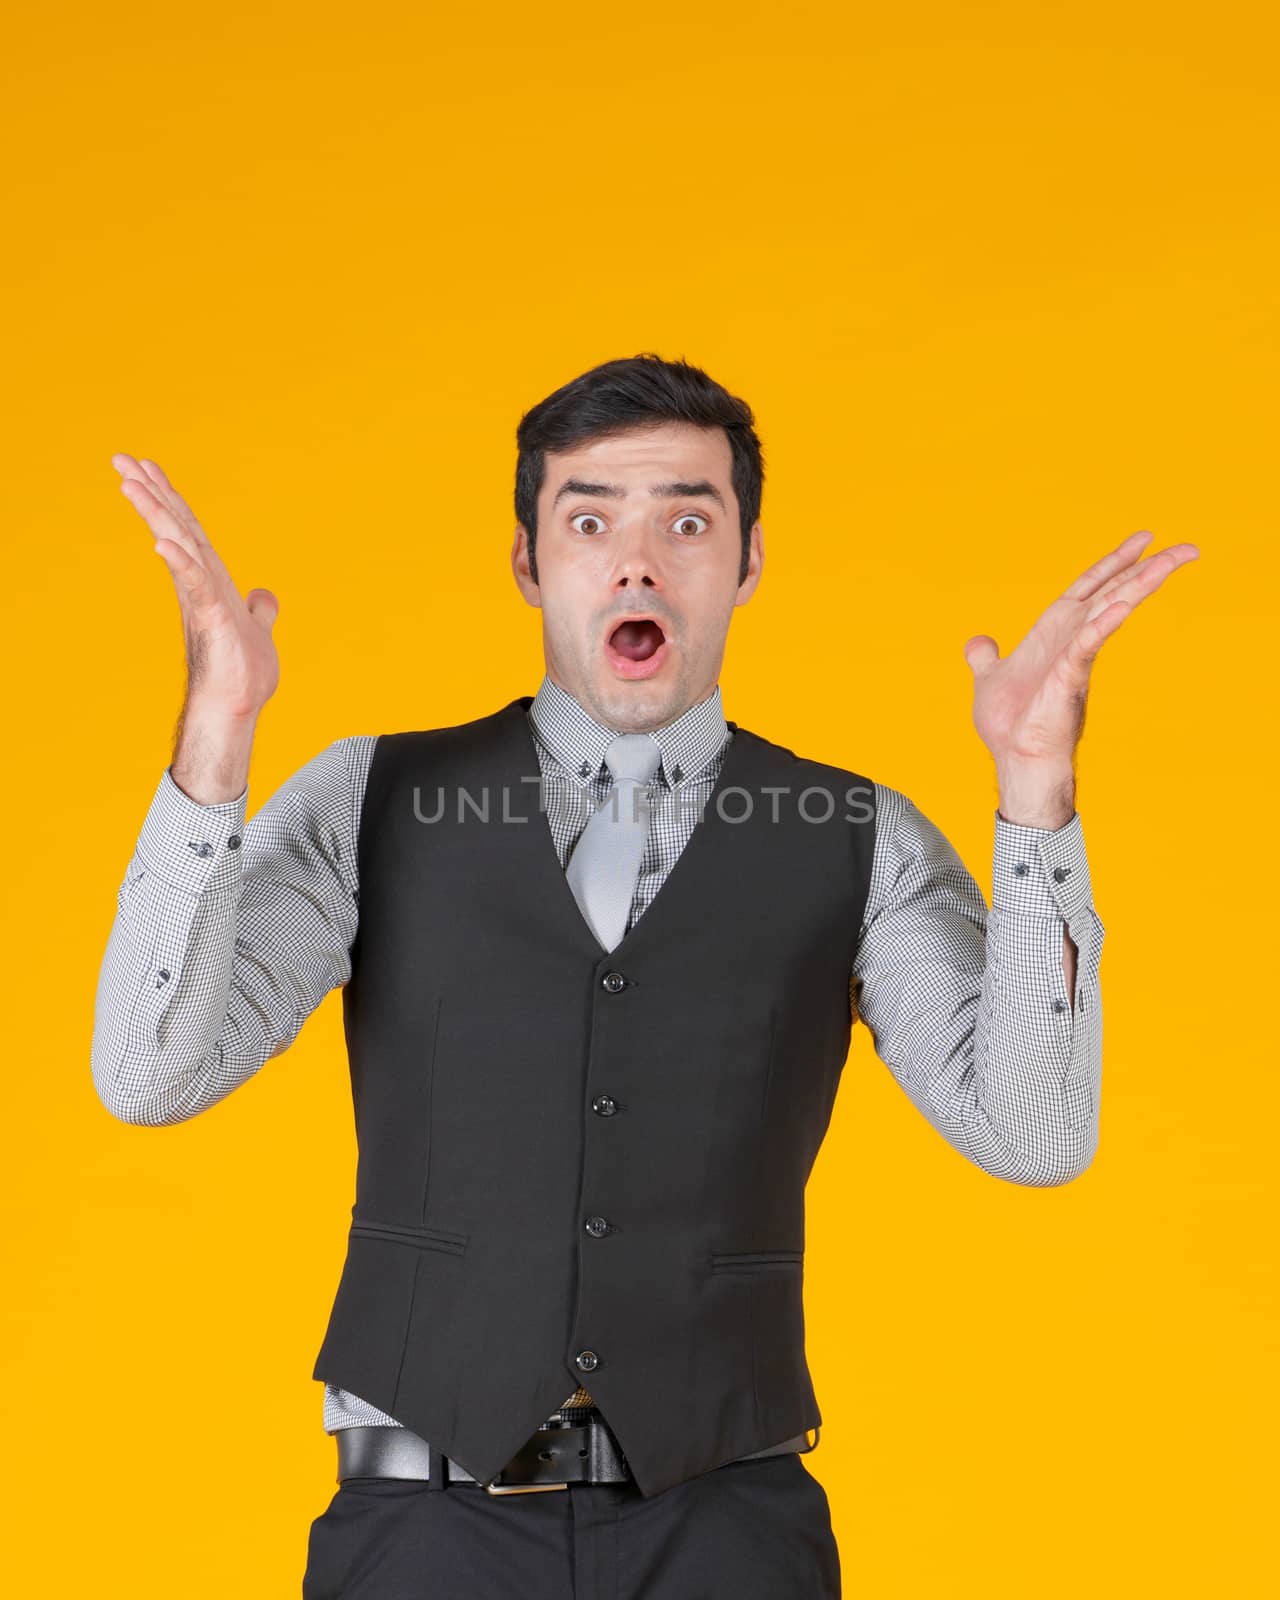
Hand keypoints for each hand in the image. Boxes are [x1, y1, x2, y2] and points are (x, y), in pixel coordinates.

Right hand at [113, 453, 280, 721]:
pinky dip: (182, 564)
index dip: (170, 498)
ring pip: (177, 547)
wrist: (237, 706)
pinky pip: (195, 586)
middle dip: (150, 492)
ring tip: (129, 483)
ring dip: (156, 514)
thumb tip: (265, 595)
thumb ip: (260, 609)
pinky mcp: (211, 619)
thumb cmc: (242, 673)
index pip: (189, 530)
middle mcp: (200, 584)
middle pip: (175, 528)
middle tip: (119, 459)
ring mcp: (202, 600)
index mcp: (211, 581)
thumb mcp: (259, 630)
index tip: (147, 468)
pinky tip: (165, 545)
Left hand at [962, 530, 1199, 772]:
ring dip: (1139, 585)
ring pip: (1111, 610)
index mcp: (1054, 631)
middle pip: (1113, 592)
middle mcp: (1071, 639)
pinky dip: (1101, 625)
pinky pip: (1086, 644)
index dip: (1114, 562)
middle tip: (1186, 548)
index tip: (1144, 539)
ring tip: (1170, 562)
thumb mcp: (990, 678)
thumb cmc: (1009, 725)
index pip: (1089, 587)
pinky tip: (1119, 607)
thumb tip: (978, 643)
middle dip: (1147, 568)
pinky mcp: (1068, 677)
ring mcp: (1074, 656)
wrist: (1014, 758)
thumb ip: (986, 657)